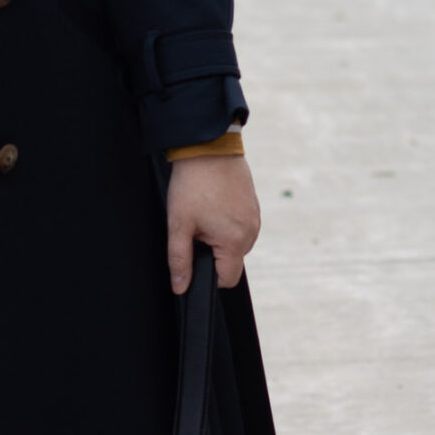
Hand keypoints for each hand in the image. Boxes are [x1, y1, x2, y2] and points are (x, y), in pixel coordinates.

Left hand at [166, 155, 260, 292]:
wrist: (209, 147)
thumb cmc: (193, 184)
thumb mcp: (179, 224)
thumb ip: (180, 259)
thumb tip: (181, 287)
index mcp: (235, 241)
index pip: (226, 279)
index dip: (207, 276)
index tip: (192, 257)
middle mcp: (251, 232)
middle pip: (231, 262)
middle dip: (211, 254)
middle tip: (194, 229)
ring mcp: (255, 218)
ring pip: (236, 244)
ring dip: (219, 238)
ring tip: (203, 214)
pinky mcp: (254, 206)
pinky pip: (241, 227)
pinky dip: (226, 224)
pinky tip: (213, 206)